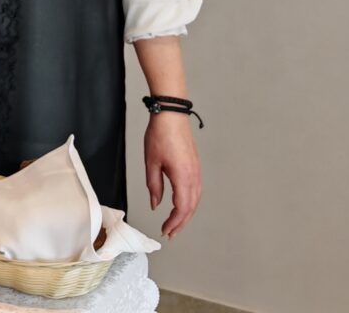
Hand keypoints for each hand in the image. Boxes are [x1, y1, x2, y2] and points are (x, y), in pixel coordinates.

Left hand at [145, 109, 200, 238]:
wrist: (171, 115)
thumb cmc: (160, 135)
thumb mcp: (151, 162)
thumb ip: (154, 186)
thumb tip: (155, 204)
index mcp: (183, 177)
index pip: (181, 208)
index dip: (174, 223)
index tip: (165, 230)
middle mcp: (194, 176)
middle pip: (191, 207)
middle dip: (181, 223)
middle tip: (170, 233)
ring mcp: (197, 171)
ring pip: (196, 200)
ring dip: (186, 214)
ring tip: (175, 224)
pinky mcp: (195, 166)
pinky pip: (196, 190)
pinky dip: (190, 202)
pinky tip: (182, 205)